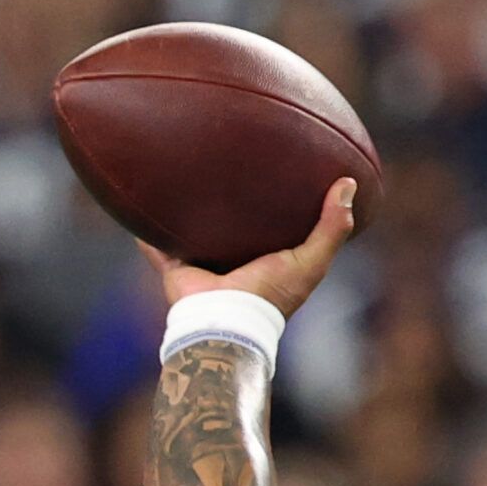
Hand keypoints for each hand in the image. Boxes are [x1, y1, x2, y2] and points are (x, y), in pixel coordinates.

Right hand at [138, 178, 356, 318]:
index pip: (277, 228)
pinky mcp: (177, 267)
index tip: (284, 172)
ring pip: (196, 231)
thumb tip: (348, 183)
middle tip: (231, 165)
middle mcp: (237, 261)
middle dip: (231, 202)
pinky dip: (148, 231)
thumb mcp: (310, 261)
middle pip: (233, 226)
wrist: (224, 320)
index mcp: (269, 261)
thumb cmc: (270, 294)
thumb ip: (332, 227)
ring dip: (190, 212)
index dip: (282, 204)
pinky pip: (157, 245)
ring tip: (183, 177)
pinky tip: (138, 204)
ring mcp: (206, 265)